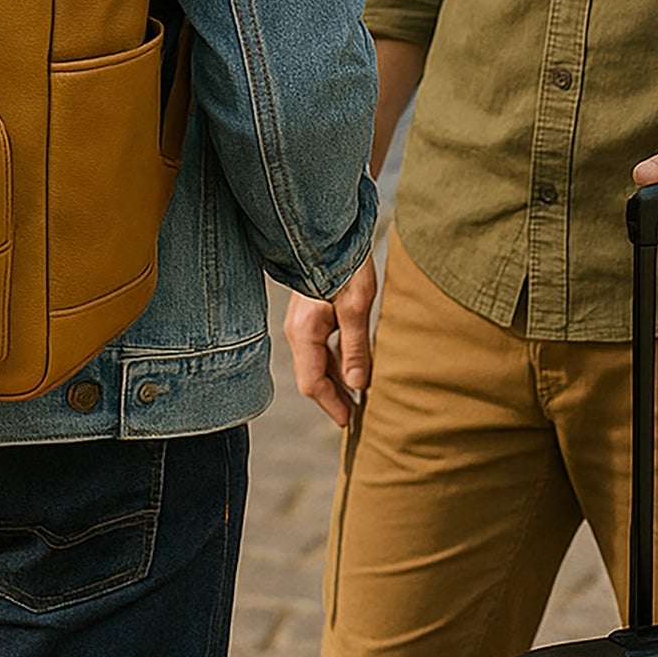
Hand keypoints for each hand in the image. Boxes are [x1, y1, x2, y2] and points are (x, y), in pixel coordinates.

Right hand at [284, 255, 376, 427]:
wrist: (333, 233)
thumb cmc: (346, 266)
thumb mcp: (357, 307)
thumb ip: (355, 348)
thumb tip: (358, 385)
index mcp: (304, 332)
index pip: (312, 382)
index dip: (331, 405)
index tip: (349, 423)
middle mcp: (298, 331)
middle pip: (312, 377)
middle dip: (333, 399)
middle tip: (357, 417)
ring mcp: (303, 324)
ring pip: (318, 364)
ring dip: (337, 382)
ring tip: (359, 397)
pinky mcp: (313, 316)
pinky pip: (322, 349)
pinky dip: (337, 364)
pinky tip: (354, 369)